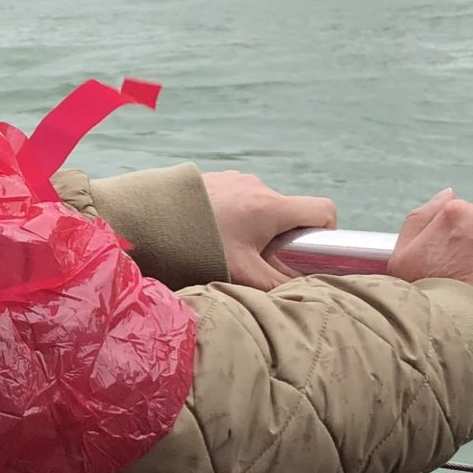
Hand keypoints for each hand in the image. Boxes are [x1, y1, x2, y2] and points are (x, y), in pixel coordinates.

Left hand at [202, 170, 337, 289]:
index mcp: (271, 207)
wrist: (146, 221)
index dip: (327, 232)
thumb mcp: (241, 274)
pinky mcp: (216, 179)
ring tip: (228, 248)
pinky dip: (234, 217)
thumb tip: (305, 293)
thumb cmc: (196, 248)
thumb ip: (278, 285)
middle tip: (258, 260)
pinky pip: (239, 198)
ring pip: (263, 207)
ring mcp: (235, 179)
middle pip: (290, 212)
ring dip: (255, 228)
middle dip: (282, 238)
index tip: (309, 252)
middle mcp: (257, 186)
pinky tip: (211, 234)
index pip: (323, 209)